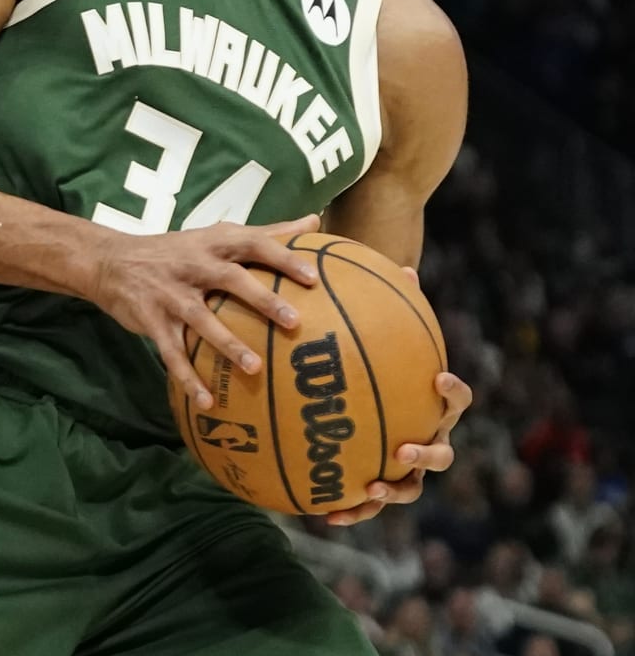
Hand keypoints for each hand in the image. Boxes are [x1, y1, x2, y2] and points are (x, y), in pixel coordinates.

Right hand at [87, 215, 321, 408]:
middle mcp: (192, 265)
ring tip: (254, 367)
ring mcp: (170, 293)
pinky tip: (207, 401)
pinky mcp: (151, 319)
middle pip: (230, 278)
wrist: (110, 261)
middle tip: (293, 321)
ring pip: (201, 319)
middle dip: (261, 299)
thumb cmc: (175, 251)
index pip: (251, 243)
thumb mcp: (213, 235)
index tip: (312, 278)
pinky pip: (171, 352)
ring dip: (227, 343)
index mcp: (212, 243)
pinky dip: (188, 377)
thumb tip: (314, 220)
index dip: (282, 258)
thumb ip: (264, 231)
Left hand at [327, 267, 471, 525]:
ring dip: (392, 491)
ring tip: (368, 488)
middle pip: (442, 453)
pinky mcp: (377, 486)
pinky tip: (322, 515)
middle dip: (426, 454)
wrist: (368, 401)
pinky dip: (350, 511)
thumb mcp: (379, 334)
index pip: (455, 398)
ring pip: (410, 488)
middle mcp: (427, 438)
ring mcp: (406, 468)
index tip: (438, 379)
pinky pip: (366, 504)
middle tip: (403, 448)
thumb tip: (400, 264)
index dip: (453, 392)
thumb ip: (389, 308)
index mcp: (432, 404)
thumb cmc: (378, 362)